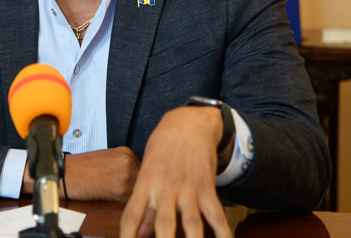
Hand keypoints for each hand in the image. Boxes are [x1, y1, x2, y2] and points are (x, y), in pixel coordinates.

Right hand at [22, 146, 139, 200]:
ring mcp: (127, 174)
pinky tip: (113, 196)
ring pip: (138, 188)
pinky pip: (131, 198)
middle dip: (134, 184)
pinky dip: (125, 200)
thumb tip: (133, 174)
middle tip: (121, 188)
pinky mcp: (122, 189)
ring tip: (115, 192)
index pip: (140, 166)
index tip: (129, 180)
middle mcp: (129, 161)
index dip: (135, 176)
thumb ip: (123, 164)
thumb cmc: (82, 168)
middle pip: (142, 177)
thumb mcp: (107, 158)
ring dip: (130, 193)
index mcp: (125, 152)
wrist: (68, 174)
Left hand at [119, 106, 233, 237]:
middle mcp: (166, 189)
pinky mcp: (207, 189)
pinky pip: (216, 216)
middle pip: (164, 225)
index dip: (128, 237)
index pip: (131, 216)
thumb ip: (143, 206)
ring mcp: (188, 190)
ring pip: (192, 225)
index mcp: (145, 185)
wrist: (187, 124)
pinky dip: (223, 234)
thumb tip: (137, 234)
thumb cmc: (162, 149)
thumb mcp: (146, 173)